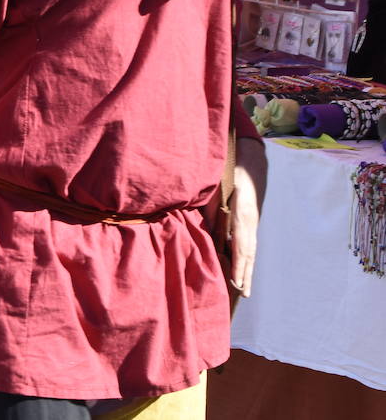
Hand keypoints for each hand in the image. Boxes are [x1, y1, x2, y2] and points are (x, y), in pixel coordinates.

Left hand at [228, 137, 266, 297]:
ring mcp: (252, 224)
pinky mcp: (250, 223)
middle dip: (245, 274)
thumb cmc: (229, 175)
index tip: (236, 281)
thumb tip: (206, 229)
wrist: (248, 165)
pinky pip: (248, 245)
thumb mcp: (219, 188)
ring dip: (248, 271)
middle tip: (243, 294)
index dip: (238, 265)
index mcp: (241, 216)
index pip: (240, 246)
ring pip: (250, 251)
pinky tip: (243, 271)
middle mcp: (249, 223)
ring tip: (245, 290)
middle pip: (248, 253)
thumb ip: (212, 208)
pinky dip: (247, 260)